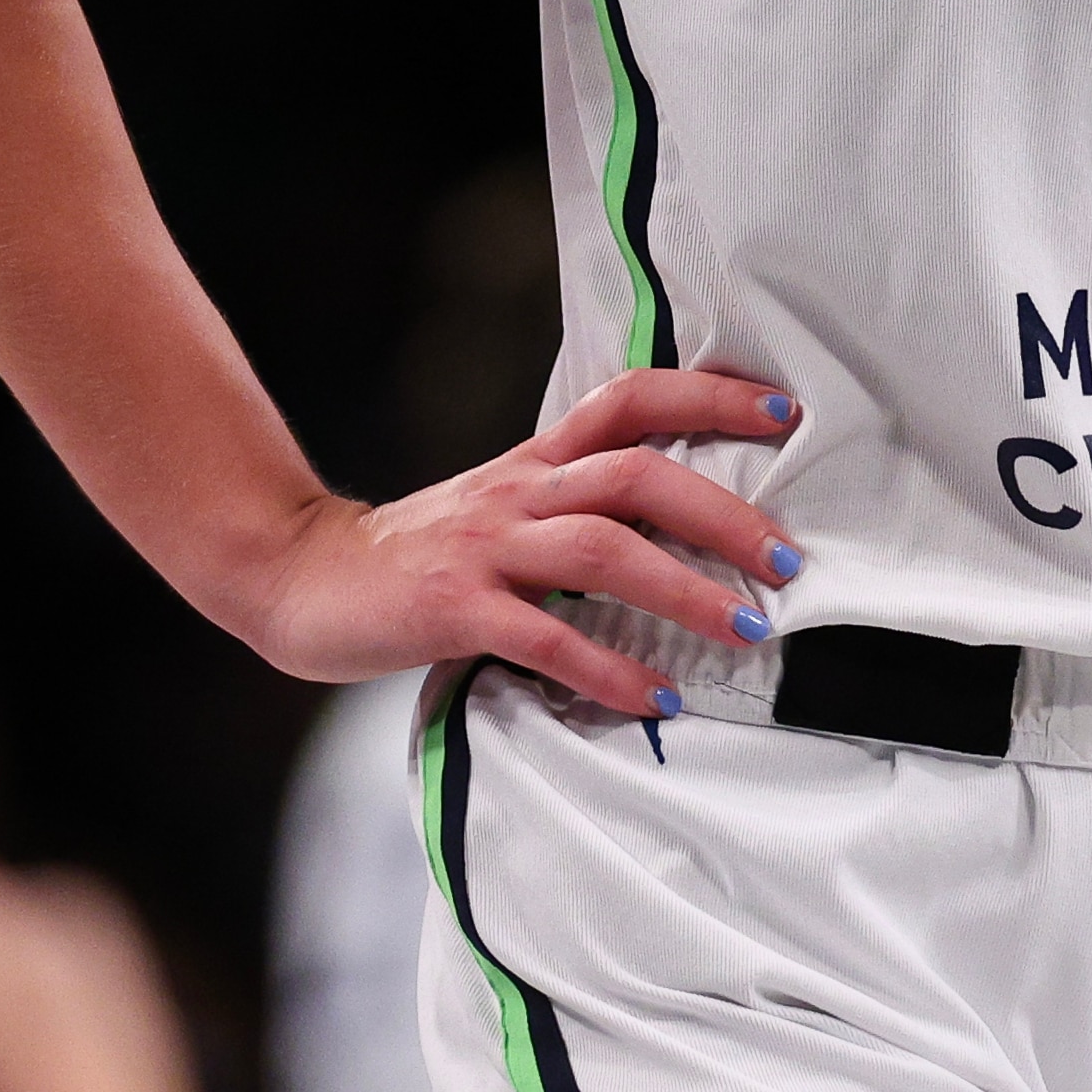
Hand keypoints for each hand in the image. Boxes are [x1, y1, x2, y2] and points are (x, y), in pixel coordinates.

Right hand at [248, 367, 801, 703]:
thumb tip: (681, 518)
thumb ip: (576, 501)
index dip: (711, 394)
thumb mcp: (502, 503)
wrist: (302, 575)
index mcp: (536, 460)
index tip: (786, 411)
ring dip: (685, 592)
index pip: (631, 398)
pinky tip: (655, 697)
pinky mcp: (453, 610)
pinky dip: (609, 670)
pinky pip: (546, 640)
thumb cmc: (420, 550)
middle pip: (637, 476)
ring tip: (747, 630)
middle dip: (723, 514)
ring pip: (604, 552)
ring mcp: (485, 549)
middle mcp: (519, 491)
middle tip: (789, 559)